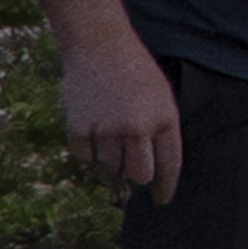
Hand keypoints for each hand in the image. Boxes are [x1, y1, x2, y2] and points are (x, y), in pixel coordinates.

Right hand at [59, 34, 185, 205]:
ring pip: (109, 167)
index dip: (166, 187)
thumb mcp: (161, 100)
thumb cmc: (136, 75)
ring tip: (111, 134)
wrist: (100, 47)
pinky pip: (85, 158)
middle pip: (138, 175)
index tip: (162, 201)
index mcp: (163, 119)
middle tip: (133, 173)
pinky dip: (88, 152)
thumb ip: (159, 135)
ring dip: (111, 161)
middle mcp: (137, 127)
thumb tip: (146, 176)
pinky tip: (94, 131)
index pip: (168, 165)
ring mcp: (106, 128)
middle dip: (137, 178)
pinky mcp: (79, 127)